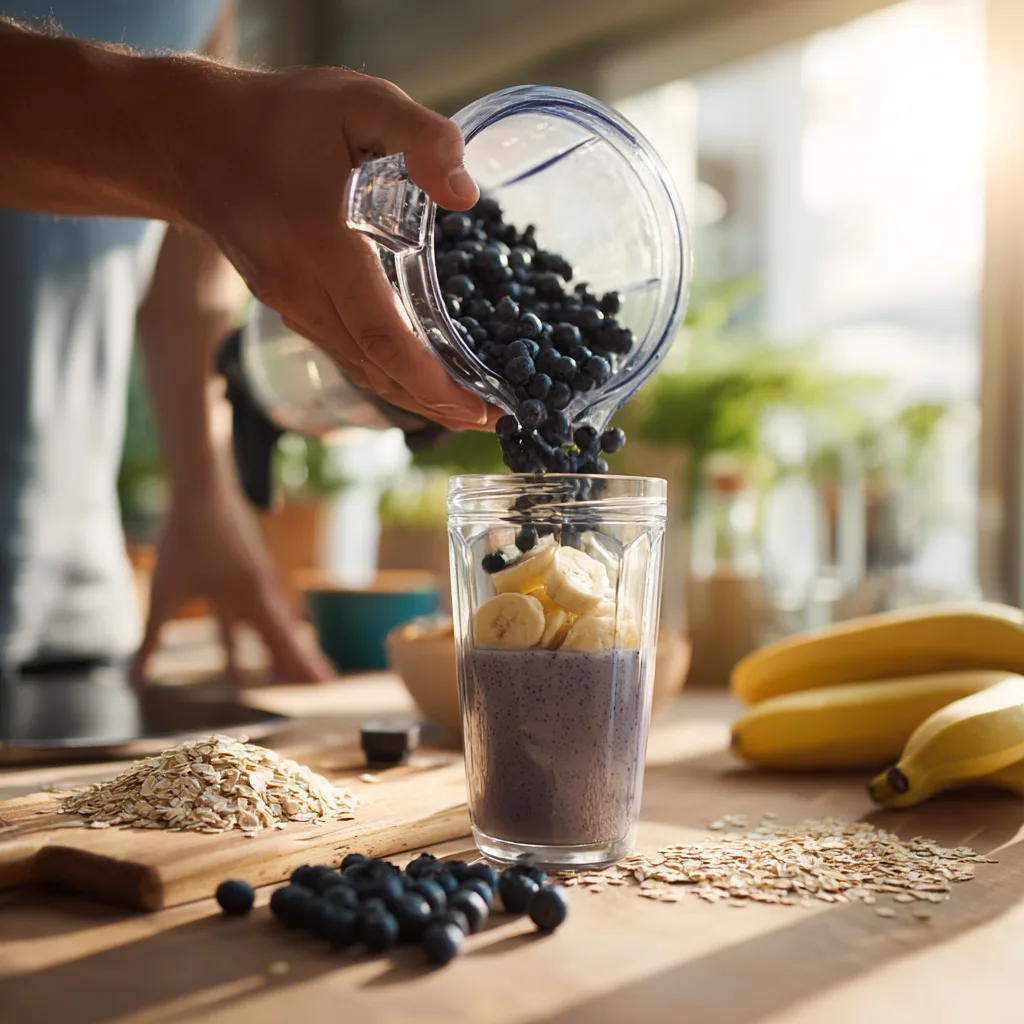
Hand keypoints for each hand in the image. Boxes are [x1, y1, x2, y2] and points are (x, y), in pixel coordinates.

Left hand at [131, 475, 333, 686]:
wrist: (202, 489)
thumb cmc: (185, 539)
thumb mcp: (163, 594)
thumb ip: (150, 640)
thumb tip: (134, 679)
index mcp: (253, 598)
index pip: (284, 641)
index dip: (304, 665)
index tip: (324, 686)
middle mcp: (263, 590)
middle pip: (285, 635)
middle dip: (298, 662)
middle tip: (319, 687)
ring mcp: (257, 580)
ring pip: (271, 623)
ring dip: (275, 650)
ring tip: (277, 675)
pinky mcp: (247, 572)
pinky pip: (259, 611)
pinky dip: (259, 634)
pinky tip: (245, 649)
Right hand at [184, 67, 495, 431]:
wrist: (191, 140)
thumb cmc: (279, 116)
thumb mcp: (356, 101)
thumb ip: (418, 136)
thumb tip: (466, 194)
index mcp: (324, 250)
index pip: (384, 339)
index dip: (434, 382)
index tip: (482, 407)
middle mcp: (304, 292)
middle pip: (378, 371)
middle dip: (439, 404)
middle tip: (495, 421)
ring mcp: (292, 306)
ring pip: (361, 370)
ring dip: (416, 398)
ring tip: (467, 410)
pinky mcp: (288, 307)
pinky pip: (345, 354)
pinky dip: (388, 375)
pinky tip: (419, 379)